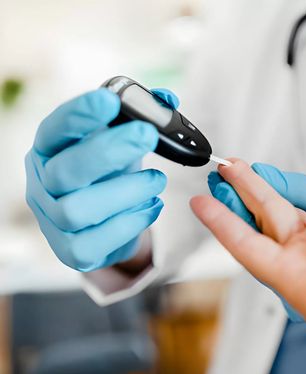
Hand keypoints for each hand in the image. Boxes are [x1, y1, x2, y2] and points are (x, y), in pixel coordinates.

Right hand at [25, 88, 177, 271]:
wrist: (107, 223)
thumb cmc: (110, 175)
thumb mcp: (121, 143)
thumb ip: (141, 119)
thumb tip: (168, 98)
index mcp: (51, 149)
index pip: (55, 129)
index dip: (79, 115)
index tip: (109, 100)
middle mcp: (45, 183)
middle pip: (67, 169)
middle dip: (109, 150)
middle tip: (147, 135)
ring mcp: (53, 220)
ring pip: (78, 209)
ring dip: (126, 192)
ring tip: (156, 181)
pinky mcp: (72, 250)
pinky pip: (95, 242)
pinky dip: (130, 223)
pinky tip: (151, 207)